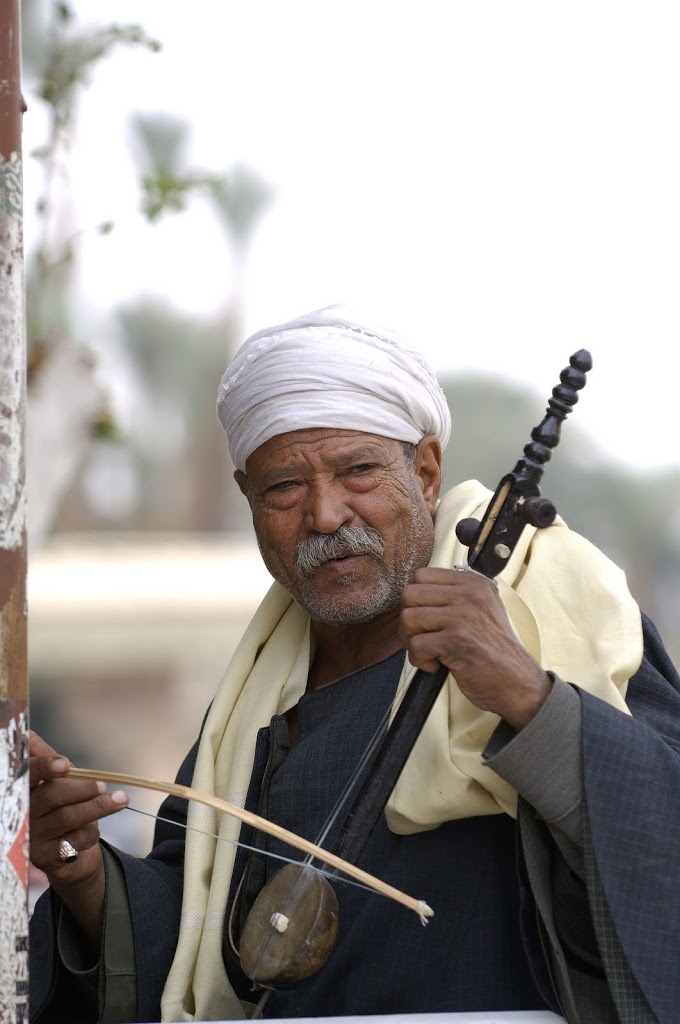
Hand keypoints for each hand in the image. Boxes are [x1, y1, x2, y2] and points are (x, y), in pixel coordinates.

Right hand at [30, 730, 128, 944]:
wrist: (67, 851)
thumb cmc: (61, 807)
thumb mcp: (56, 780)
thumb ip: (46, 758)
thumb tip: (28, 735)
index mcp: (24, 790)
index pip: (27, 775)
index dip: (43, 767)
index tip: (64, 764)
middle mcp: (23, 813)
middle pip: (51, 796)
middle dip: (81, 788)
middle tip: (102, 785)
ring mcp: (32, 836)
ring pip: (66, 818)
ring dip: (97, 807)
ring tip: (120, 799)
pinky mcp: (43, 857)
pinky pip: (72, 841)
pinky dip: (90, 833)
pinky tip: (94, 829)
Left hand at [400, 567, 550, 729]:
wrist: (517, 682)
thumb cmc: (495, 650)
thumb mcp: (484, 608)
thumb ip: (455, 594)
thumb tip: (416, 591)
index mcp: (473, 583)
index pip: (421, 575)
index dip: (415, 600)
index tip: (426, 619)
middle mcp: (468, 594)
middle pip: (409, 594)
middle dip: (408, 620)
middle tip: (422, 637)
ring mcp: (461, 616)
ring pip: (408, 618)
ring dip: (411, 641)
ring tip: (430, 652)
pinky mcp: (454, 640)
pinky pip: (415, 645)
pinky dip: (420, 660)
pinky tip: (437, 665)